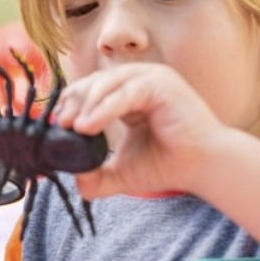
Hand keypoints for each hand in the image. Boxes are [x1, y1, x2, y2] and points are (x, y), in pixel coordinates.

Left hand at [53, 63, 227, 198]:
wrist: (203, 169)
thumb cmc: (168, 165)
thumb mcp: (122, 171)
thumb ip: (97, 175)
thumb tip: (74, 182)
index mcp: (129, 93)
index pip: (91, 89)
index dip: (72, 103)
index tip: (56, 125)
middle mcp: (139, 80)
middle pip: (95, 81)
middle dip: (74, 101)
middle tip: (60, 124)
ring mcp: (152, 78)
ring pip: (107, 83)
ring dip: (86, 104)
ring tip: (72, 127)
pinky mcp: (163, 84)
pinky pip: (126, 93)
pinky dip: (104, 108)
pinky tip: (88, 126)